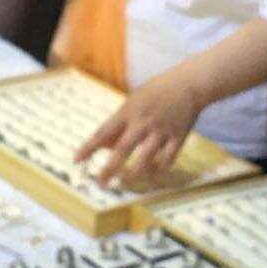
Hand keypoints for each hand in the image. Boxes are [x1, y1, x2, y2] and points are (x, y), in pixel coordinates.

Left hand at [72, 67, 206, 186]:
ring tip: (123, 184)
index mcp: (129, 111)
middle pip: (122, 149)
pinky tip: (150, 174)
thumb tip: (103, 146)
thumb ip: (119, 124)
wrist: (189, 84)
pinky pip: (167, 160)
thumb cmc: (156, 92)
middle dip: (109, 169)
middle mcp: (143, 122)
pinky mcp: (178, 137)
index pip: (103, 132)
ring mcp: (162, 131)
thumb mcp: (133, 102)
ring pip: (145, 159)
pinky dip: (158, 170)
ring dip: (132, 175)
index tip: (77, 160)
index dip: (89, 147)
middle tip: (101, 183)